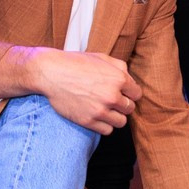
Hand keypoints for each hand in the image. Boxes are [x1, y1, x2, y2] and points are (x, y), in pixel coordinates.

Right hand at [27, 47, 141, 132]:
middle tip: (110, 100)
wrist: (51, 73)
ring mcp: (100, 110)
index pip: (137, 94)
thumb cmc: (76, 63)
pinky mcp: (88, 121)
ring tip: (104, 109)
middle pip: (130, 109)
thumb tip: (130, 80)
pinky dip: (104, 125)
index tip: (121, 93)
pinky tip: (97, 116)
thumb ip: (120, 67)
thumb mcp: (101, 57)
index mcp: (118, 79)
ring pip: (121, 122)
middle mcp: (112, 96)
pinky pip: (107, 131)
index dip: (129, 93)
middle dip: (122, 105)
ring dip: (115, 117)